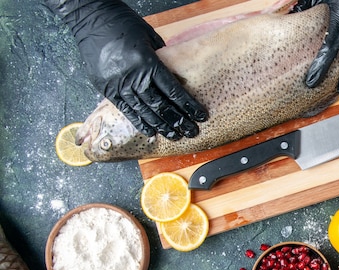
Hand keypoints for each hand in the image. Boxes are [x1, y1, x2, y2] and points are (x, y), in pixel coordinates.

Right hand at [47, 0, 207, 138]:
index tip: (200, 116)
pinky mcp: (106, 89)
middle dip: (178, 120)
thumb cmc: (123, 24)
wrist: (91, 18)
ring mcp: (119, 84)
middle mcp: (134, 76)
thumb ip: (163, 58)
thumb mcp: (149, 38)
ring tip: (174, 135)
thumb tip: (176, 75)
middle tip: (191, 131)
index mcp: (148, 62)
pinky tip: (151, 131)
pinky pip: (126, 110)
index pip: (173, 90)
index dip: (188, 106)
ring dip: (161, 125)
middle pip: (161, 105)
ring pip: (144, 111)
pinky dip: (139, 122)